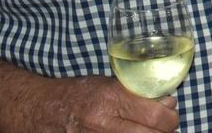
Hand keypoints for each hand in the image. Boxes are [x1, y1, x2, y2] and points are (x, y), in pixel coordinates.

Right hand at [24, 75, 179, 131]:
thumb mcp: (107, 84)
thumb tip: (167, 101)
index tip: (170, 111)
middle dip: (165, 130)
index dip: (170, 116)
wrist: (41, 109)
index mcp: (111, 98)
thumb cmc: (77, 93)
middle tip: (166, 126)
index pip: (155, 114)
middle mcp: (104, 122)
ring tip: (152, 131)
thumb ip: (136, 92)